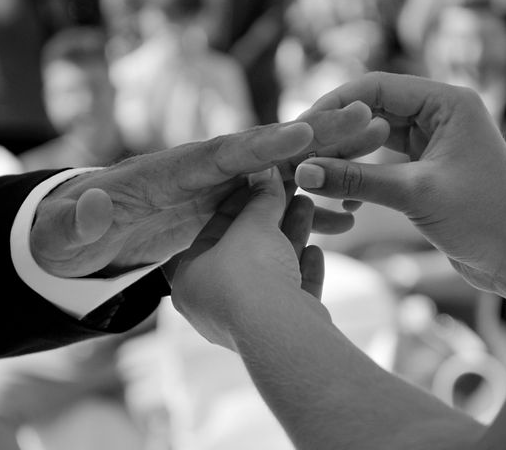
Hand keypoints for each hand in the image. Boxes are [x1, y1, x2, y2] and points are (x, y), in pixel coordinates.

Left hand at [31, 107, 387, 277]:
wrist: (87, 233)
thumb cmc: (74, 232)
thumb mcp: (64, 234)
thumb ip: (73, 222)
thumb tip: (88, 202)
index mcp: (166, 174)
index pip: (217, 153)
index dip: (259, 144)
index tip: (301, 131)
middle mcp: (201, 173)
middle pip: (264, 150)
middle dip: (315, 136)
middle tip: (366, 120)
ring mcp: (219, 189)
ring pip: (281, 172)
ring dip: (328, 164)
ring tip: (376, 156)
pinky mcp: (228, 208)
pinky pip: (277, 203)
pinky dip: (309, 206)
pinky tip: (343, 218)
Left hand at [171, 166, 329, 350]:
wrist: (280, 331)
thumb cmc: (250, 274)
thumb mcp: (252, 225)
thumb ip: (261, 198)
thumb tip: (267, 171)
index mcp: (189, 280)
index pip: (215, 229)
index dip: (241, 201)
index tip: (263, 181)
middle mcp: (212, 305)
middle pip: (246, 250)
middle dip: (272, 219)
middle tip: (293, 192)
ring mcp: (245, 322)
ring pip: (270, 271)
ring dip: (291, 238)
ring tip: (309, 208)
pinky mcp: (277, 334)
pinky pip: (289, 295)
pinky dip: (301, 271)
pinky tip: (316, 252)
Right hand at [294, 72, 505, 316]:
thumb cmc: (482, 219)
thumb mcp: (414, 194)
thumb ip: (356, 180)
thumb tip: (303, 172)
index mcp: (447, 102)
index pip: (377, 87)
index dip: (336, 104)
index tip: (302, 126)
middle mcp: (440, 114)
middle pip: (372, 112)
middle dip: (337, 134)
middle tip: (301, 152)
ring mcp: (432, 142)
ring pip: (374, 140)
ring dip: (347, 158)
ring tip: (316, 176)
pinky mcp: (426, 169)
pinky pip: (383, 164)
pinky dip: (363, 178)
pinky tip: (346, 202)